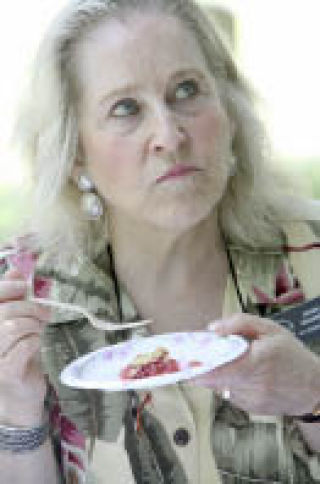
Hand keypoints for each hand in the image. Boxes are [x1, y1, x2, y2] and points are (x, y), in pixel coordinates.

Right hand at [0, 269, 50, 426]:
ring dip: (32, 324)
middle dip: (29, 308)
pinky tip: (35, 345)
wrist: (18, 400)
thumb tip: (16, 270)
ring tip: (38, 330)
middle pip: (5, 312)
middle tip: (44, 314)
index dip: (6, 286)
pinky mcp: (5, 372)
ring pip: (12, 326)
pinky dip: (35, 340)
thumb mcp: (16, 325)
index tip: (23, 286)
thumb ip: (13, 300)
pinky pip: (25, 344)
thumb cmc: (16, 359)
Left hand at [193, 314, 319, 415]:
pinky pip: (231, 394)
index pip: (217, 369)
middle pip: (213, 379)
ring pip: (221, 386)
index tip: (180, 361)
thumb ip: (240, 323)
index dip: (196, 367)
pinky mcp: (251, 409)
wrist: (314, 388)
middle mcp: (252, 385)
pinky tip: (248, 377)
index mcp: (256, 362)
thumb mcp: (271, 330)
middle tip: (194, 359)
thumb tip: (213, 328)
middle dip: (202, 369)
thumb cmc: (292, 355)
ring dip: (221, 375)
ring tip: (238, 364)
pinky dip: (232, 384)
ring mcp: (251, 400)